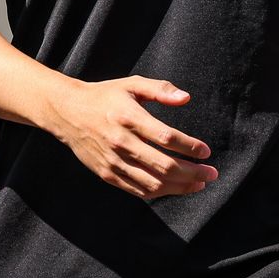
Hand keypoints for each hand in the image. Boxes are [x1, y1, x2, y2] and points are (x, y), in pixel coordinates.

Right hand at [44, 76, 217, 199]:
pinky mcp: (107, 174)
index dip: (189, 146)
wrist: (66, 112)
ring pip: (153, 183)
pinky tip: (175, 187)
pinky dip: (160, 192)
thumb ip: (160, 89)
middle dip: (193, 172)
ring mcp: (113, 161)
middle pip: (163, 165)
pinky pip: (138, 190)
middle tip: (211, 173)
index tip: (205, 151)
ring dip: (180, 186)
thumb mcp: (131, 85)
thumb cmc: (104, 96)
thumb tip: (186, 98)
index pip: (166, 137)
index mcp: (128, 117)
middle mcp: (120, 141)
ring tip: (198, 183)